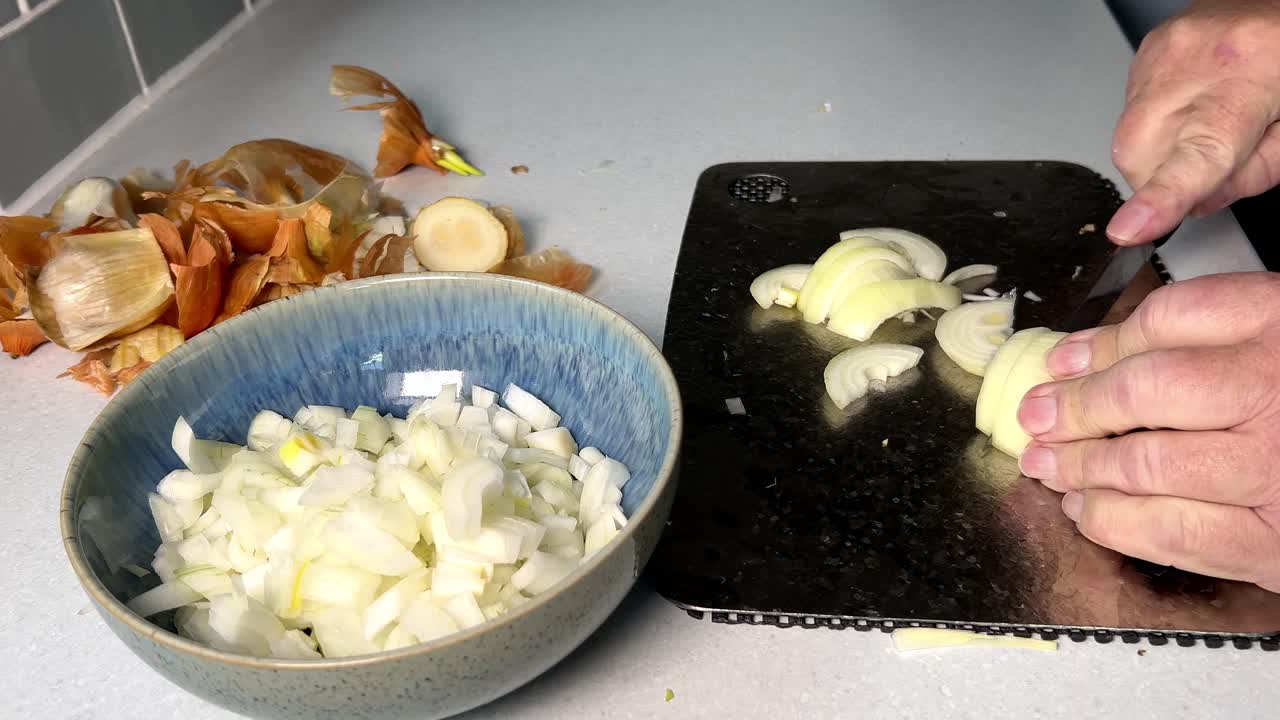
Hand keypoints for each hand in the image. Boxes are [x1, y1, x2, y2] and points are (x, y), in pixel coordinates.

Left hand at [1014, 272, 1279, 591]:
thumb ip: (1215, 329)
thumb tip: (1098, 351)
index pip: (1171, 317)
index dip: (1102, 340)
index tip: (1065, 358)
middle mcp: (1276, 394)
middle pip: (1144, 389)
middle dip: (1076, 406)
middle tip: (1036, 415)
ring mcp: (1272, 474)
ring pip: (1144, 464)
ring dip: (1079, 467)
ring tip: (1046, 463)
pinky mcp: (1271, 546)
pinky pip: (1170, 533)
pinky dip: (1113, 523)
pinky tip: (1086, 511)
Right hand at [1107, 0, 1279, 245]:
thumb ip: (1250, 176)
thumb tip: (1196, 204)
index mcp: (1250, 80)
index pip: (1197, 155)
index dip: (1160, 197)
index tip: (1128, 229)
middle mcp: (1198, 62)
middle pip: (1143, 156)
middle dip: (1163, 177)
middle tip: (1208, 158)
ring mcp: (1164, 53)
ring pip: (1129, 140)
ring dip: (1159, 150)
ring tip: (1203, 118)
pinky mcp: (1146, 51)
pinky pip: (1129, 112)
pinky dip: (1157, 123)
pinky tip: (1191, 101)